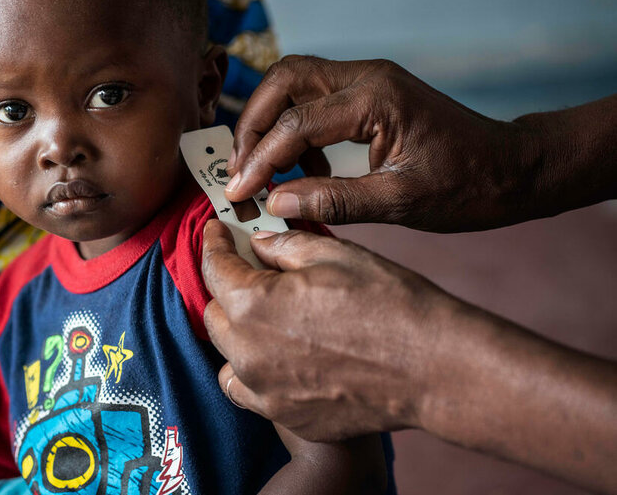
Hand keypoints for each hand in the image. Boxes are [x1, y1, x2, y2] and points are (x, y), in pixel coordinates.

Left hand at [201, 220, 616, 492]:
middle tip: (247, 268)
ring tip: (263, 312)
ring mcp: (263, 389)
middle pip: (215, 311)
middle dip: (225, 285)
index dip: (213, 243)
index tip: (215, 232)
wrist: (433, 368)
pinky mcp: (283, 414)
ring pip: (227, 352)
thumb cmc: (390, 304)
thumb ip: (284, 245)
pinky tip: (272, 355)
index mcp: (254, 304)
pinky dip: (248, 369)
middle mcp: (247, 351)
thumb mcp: (334, 254)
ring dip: (236, 328)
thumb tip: (259, 244)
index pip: (215, 267)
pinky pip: (245, 388)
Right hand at [224, 56, 532, 231]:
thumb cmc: (470, 186)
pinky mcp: (370, 92)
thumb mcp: (401, 203)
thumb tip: (276, 205)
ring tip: (263, 170)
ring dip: (269, 121)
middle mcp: (367, 77)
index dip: (260, 160)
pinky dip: (295, 128)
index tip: (240, 193)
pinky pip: (315, 98)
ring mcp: (369, 79)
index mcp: (376, 99)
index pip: (295, 123)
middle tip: (240, 169)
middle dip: (252, 123)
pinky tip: (303, 168)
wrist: (515, 168)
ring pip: (294, 82)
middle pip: (283, 79)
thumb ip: (334, 201)